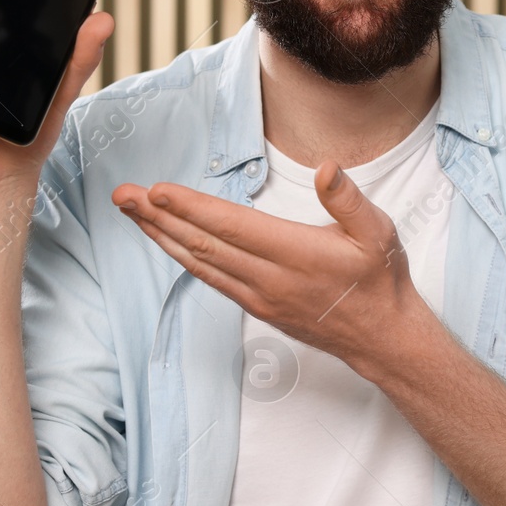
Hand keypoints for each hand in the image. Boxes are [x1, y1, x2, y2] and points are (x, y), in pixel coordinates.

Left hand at [112, 163, 425, 368]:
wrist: (382, 336)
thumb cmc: (379, 279)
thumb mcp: (378, 232)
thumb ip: (348, 200)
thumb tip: (327, 169)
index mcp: (297, 254)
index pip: (233, 227)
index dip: (192, 208)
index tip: (158, 191)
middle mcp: (271, 278)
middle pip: (204, 244)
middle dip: (159, 218)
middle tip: (124, 195)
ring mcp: (259, 296)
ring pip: (200, 263)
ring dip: (162, 236)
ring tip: (132, 212)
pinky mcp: (256, 307)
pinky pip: (211, 278)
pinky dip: (183, 256)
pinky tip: (166, 240)